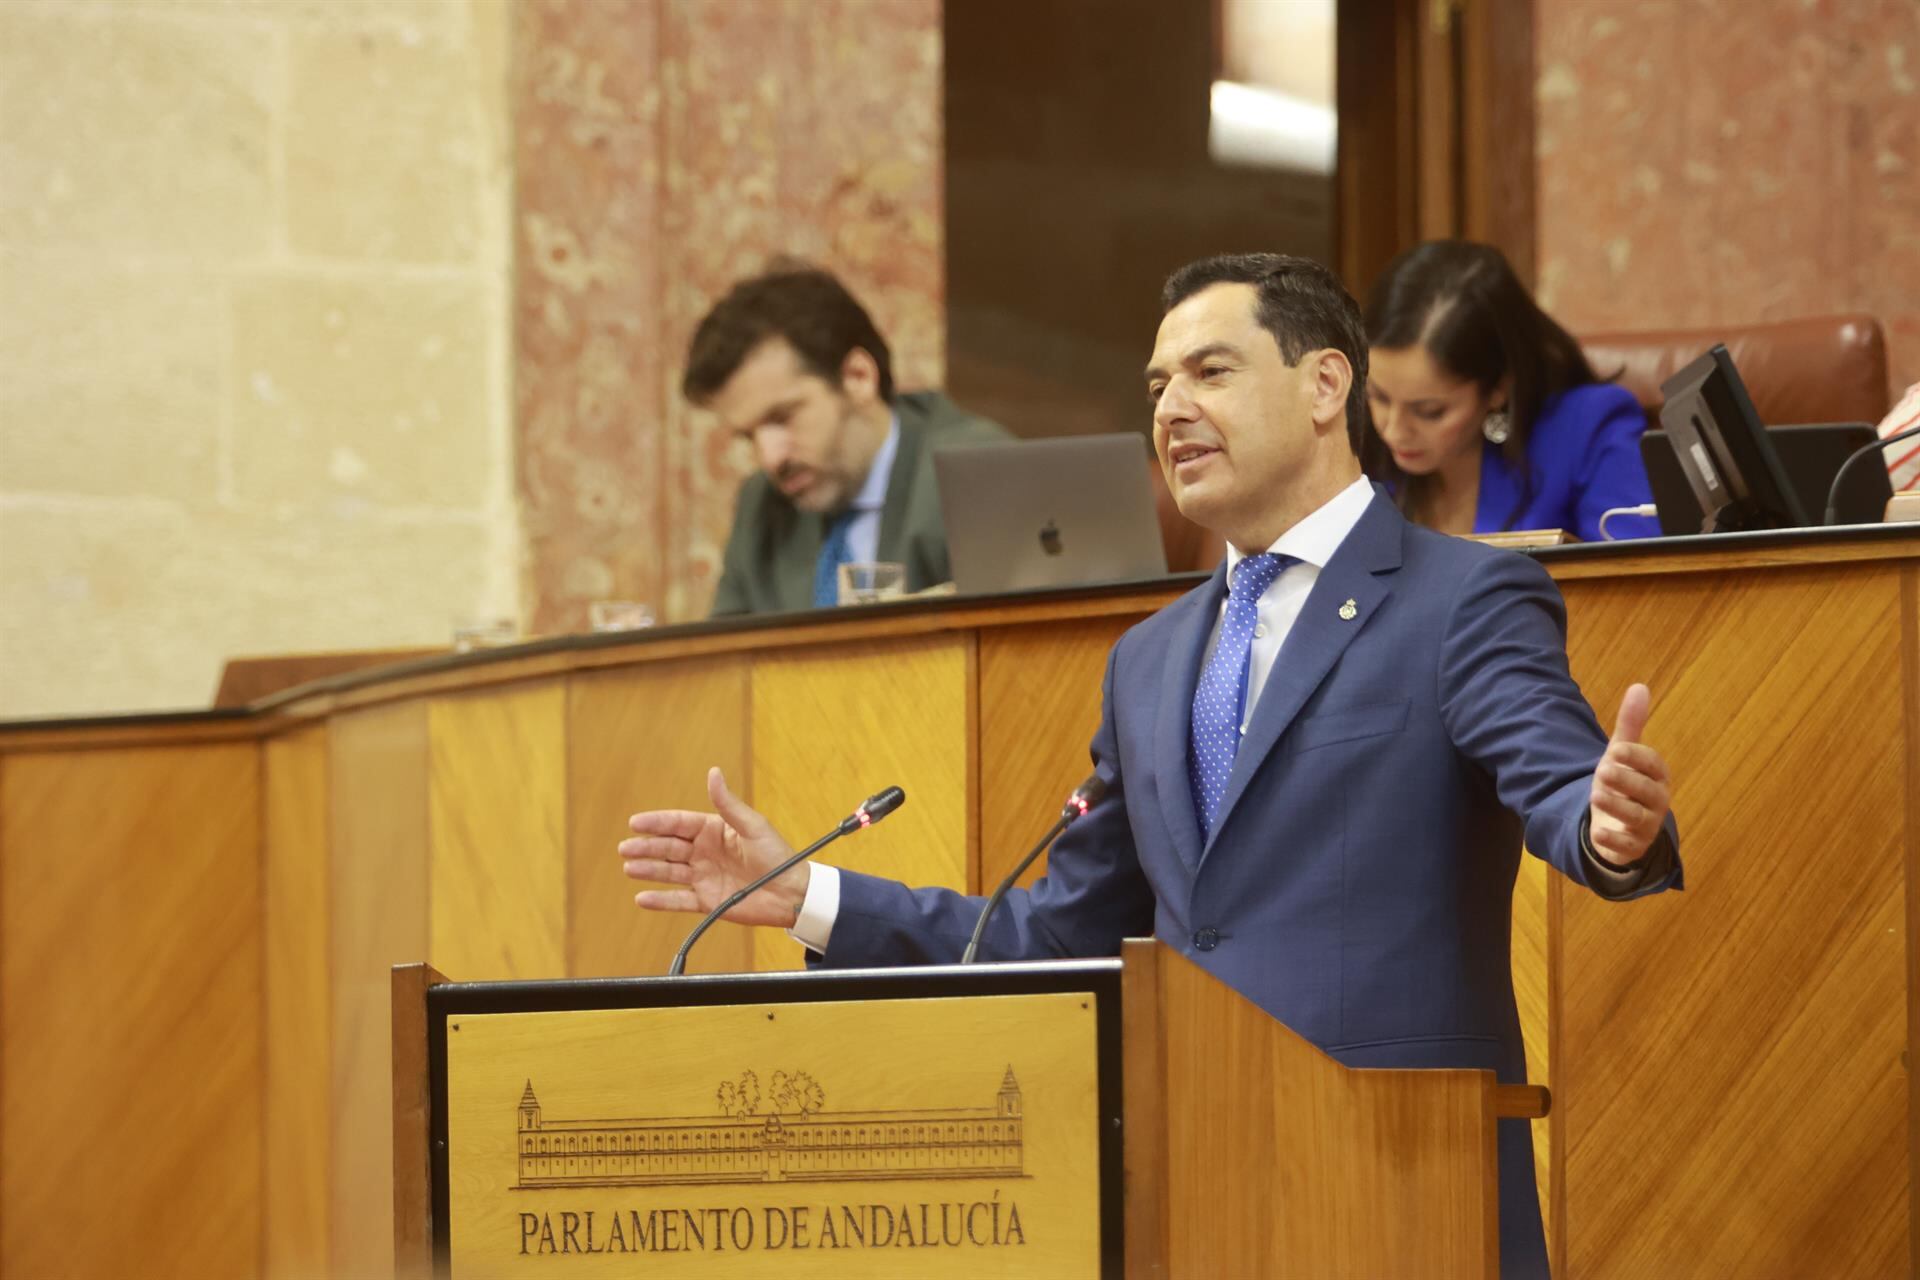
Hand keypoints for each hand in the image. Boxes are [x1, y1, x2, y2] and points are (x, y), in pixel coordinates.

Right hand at [618, 767, 808, 926]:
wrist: (792, 893)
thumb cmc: (777, 855)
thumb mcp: (753, 826)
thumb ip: (728, 804)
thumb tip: (713, 772)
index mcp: (714, 831)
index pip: (679, 824)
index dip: (656, 823)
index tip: (635, 822)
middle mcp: (704, 853)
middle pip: (669, 848)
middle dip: (646, 847)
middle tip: (625, 848)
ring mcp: (704, 877)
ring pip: (669, 872)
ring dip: (648, 870)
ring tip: (629, 868)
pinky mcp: (707, 901)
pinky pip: (679, 900)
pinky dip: (661, 900)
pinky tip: (642, 898)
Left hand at [1587, 683, 1672, 866]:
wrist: (1620, 823)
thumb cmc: (1624, 782)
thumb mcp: (1623, 754)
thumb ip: (1630, 725)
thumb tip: (1639, 686)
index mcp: (1657, 776)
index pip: (1652, 765)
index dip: (1636, 757)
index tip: (1615, 749)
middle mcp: (1657, 801)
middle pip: (1646, 791)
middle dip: (1626, 781)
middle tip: (1602, 771)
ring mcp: (1647, 825)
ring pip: (1636, 817)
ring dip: (1617, 806)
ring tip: (1595, 795)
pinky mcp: (1633, 846)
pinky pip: (1626, 845)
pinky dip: (1612, 840)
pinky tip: (1597, 832)